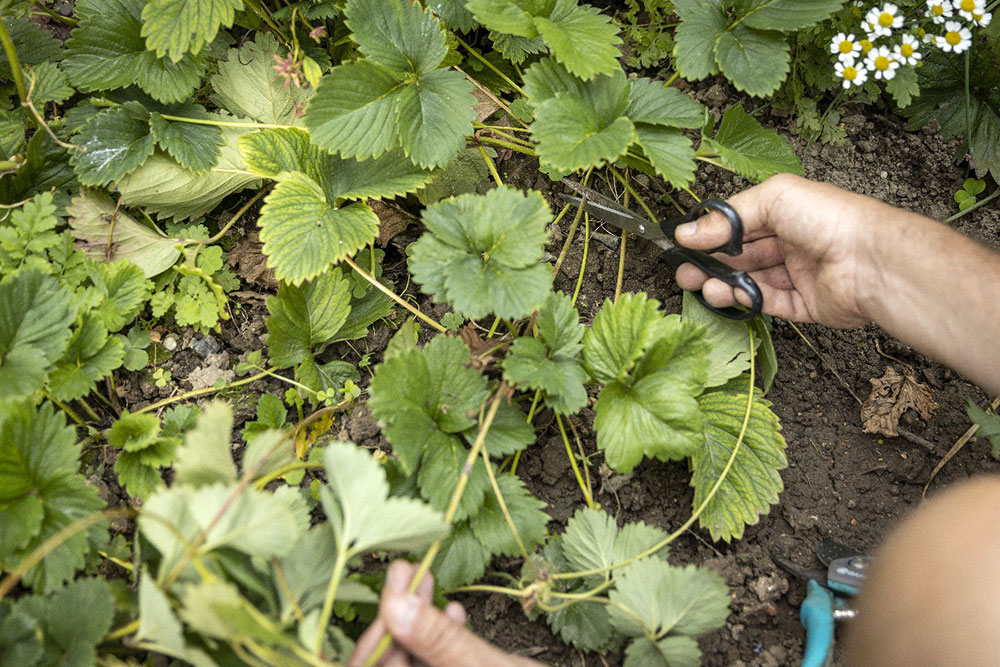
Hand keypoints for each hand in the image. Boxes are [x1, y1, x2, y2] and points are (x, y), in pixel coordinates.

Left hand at [349, 561, 541, 666]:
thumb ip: (440, 640)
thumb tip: (395, 605)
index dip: (377, 628)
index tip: (396, 582)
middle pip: (386, 664)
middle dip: (396, 616)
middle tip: (410, 571)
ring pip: (410, 663)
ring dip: (416, 622)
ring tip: (427, 582)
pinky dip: (437, 642)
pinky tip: (455, 614)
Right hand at [673, 173, 887, 327]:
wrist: (871, 260)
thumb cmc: (830, 218)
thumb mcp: (773, 198)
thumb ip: (728, 217)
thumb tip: (688, 231)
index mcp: (788, 212)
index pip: (740, 224)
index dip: (711, 234)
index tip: (684, 244)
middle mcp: (793, 242)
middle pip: (742, 256)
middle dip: (710, 263)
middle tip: (684, 272)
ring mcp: (800, 274)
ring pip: (752, 281)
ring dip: (723, 284)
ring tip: (701, 286)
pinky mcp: (807, 304)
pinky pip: (770, 303)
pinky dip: (747, 301)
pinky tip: (728, 295)